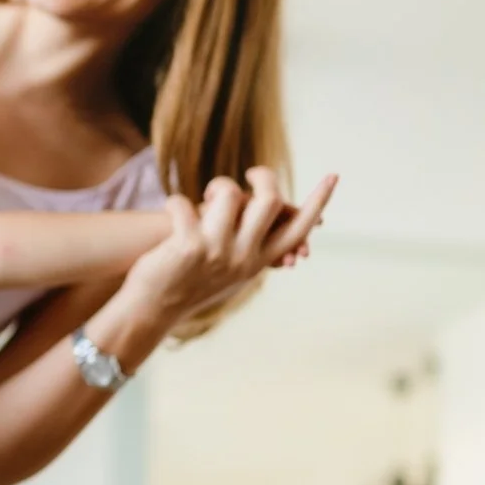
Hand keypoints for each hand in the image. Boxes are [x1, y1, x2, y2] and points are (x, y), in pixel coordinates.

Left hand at [124, 168, 336, 319]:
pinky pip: (187, 204)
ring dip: (217, 186)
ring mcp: (216, 252)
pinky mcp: (188, 246)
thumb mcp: (228, 271)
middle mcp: (242, 258)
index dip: (318, 202)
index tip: (333, 176)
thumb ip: (249, 246)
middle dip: (262, 177)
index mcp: (257, 263)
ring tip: (205, 196)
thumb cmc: (188, 284)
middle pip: (269, 202)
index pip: (297, 230)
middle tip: (249, 173)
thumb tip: (268, 213)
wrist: (151, 311)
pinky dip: (177, 202)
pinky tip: (171, 209)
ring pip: (231, 195)